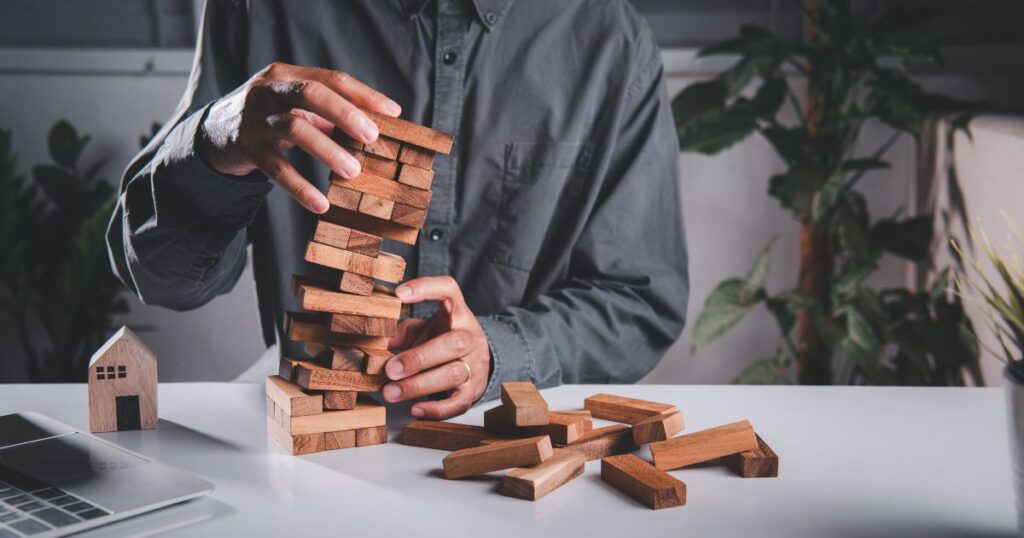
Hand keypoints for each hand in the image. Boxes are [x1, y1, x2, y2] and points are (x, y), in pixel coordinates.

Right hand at [197, 62, 400, 213]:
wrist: (214, 133)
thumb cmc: (270, 118)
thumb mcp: (295, 107)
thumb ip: (328, 114)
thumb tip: (376, 130)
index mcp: (287, 75)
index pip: (331, 78)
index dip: (364, 95)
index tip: (393, 113)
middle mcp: (269, 90)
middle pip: (311, 94)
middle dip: (345, 114)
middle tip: (372, 137)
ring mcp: (255, 118)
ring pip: (295, 129)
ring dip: (327, 151)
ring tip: (354, 172)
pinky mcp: (245, 147)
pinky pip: (276, 169)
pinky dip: (300, 187)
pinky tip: (321, 204)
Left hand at [384, 276, 490, 418]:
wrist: (476, 361)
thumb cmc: (442, 340)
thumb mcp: (423, 329)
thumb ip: (401, 331)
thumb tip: (373, 337)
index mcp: (457, 313)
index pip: (448, 290)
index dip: (426, 288)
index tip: (399, 294)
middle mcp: (471, 336)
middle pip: (452, 344)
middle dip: (418, 358)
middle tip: (389, 369)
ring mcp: (475, 365)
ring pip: (453, 374)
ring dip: (418, 385)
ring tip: (390, 392)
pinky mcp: (473, 391)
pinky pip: (458, 403)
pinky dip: (436, 409)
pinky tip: (415, 410)